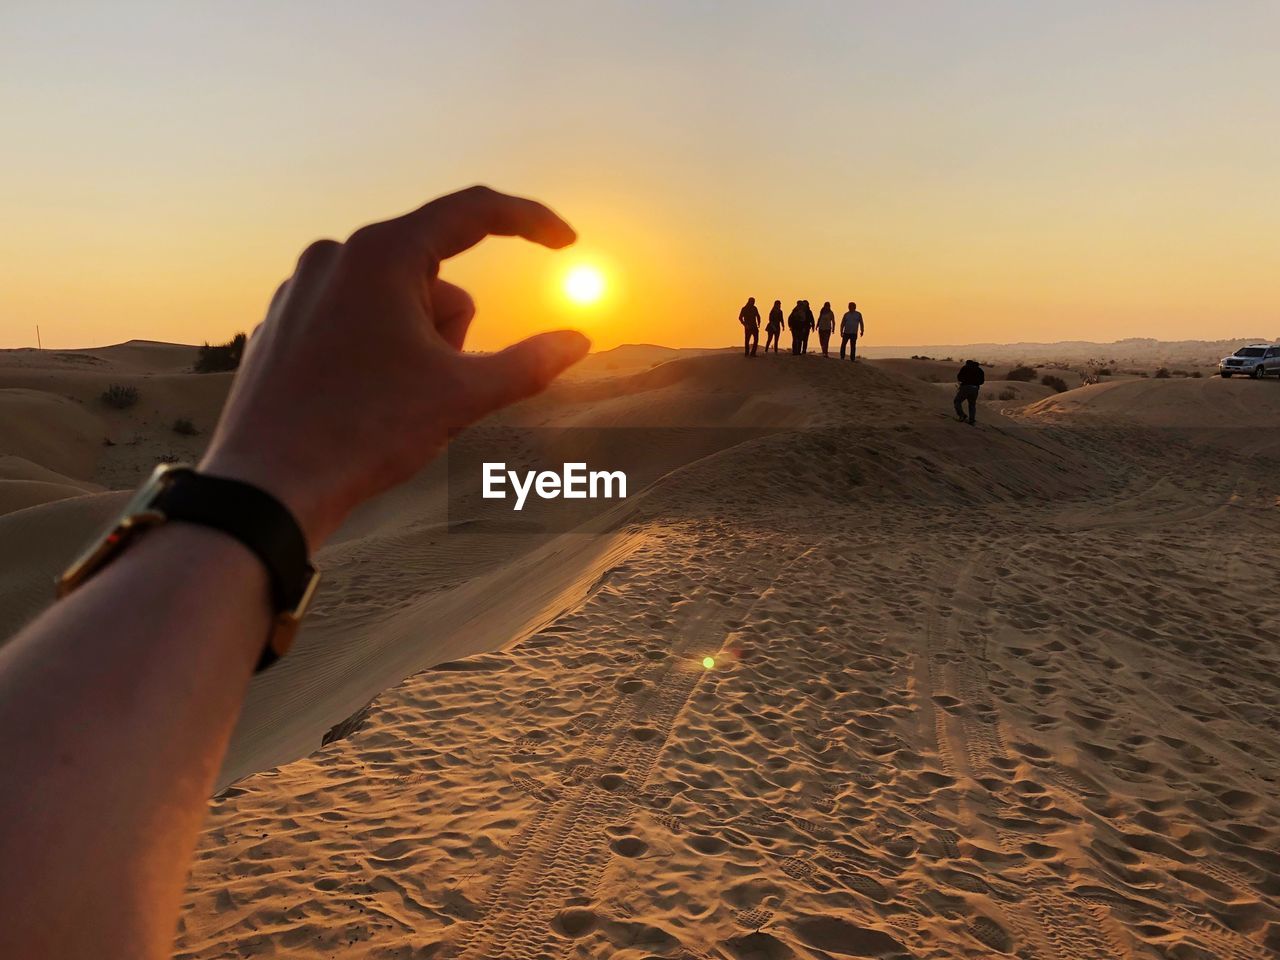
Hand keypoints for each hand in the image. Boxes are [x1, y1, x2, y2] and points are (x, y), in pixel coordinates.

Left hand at [200, 186, 588, 547]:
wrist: (266, 487)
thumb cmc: (363, 434)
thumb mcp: (462, 398)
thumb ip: (530, 364)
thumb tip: (579, 342)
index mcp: (380, 255)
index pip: (473, 212)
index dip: (530, 222)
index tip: (566, 242)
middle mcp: (335, 255)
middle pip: (436, 275)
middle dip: (453, 330)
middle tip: (433, 387)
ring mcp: (302, 287)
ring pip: (397, 302)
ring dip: (417, 346)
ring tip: (391, 402)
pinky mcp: (284, 322)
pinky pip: (357, 321)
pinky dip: (379, 353)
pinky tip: (360, 403)